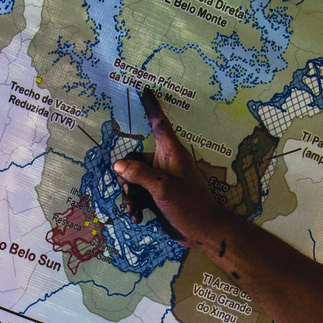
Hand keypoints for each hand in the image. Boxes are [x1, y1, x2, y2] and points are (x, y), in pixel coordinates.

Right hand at [113, 89, 229, 247]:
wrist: (203, 232)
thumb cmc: (190, 205)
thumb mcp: (162, 188)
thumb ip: (140, 174)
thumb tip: (119, 164)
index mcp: (171, 153)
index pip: (159, 123)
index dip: (152, 107)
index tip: (145, 90)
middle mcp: (166, 162)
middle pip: (135, 158)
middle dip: (127, 175)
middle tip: (129, 191)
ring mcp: (162, 179)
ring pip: (134, 178)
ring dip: (130, 194)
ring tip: (134, 208)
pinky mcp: (159, 195)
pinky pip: (139, 192)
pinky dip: (136, 203)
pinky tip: (138, 216)